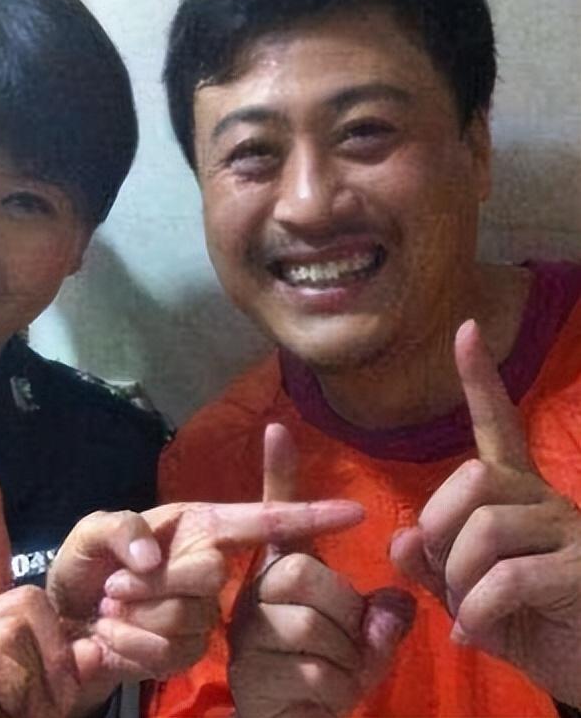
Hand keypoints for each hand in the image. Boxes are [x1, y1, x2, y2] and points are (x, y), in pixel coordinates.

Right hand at [0, 468, 80, 717]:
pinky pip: (0, 660)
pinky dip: (19, 690)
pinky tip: (3, 706)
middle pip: (28, 601)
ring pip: (17, 631)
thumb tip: (91, 648)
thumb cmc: (22, 715)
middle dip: (53, 647)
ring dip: (38, 675)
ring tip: (22, 705)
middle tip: (49, 693)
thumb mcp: (66, 686)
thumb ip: (81, 660)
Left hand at [48, 441, 365, 692]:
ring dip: (136, 615)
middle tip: (114, 585)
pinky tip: (114, 635)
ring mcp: (201, 613)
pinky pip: (172, 652)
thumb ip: (120, 529)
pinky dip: (132, 644)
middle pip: (209, 575)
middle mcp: (209, 565)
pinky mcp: (187, 652)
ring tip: (112, 606)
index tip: (354, 512)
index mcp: (199, 526)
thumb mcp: (92, 532)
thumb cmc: (85, 564)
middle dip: (155, 584)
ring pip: (189, 619)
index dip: (307, 514)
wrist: (67, 621)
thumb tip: (152, 557)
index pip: (262, 519)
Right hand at [229, 424, 415, 717]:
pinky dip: (338, 689)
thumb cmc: (327, 673)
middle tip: (350, 641)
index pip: (277, 515)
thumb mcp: (363, 639)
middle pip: (306, 576)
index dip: (279, 472)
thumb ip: (381, 616)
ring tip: (338, 671)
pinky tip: (323, 695)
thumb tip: (395, 603)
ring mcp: (247, 631)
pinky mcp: (249, 672)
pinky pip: (313, 670)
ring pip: (313, 627)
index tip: (278, 428)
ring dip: (347, 659)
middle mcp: (255, 591)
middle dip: (346, 613)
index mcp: (282, 571)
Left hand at [390, 319, 580, 706]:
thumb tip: (402, 539)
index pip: (498, 426)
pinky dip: (476, 612)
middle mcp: (546, 501)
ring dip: (458, 579)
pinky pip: (506, 580)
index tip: (466, 331)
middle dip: (440, 527)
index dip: (480, 381)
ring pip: (484, 528)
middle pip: (473, 477)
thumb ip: (432, 564)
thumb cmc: (532, 627)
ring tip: (466, 612)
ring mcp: (570, 533)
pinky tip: (475, 634)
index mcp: (518, 497)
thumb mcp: (468, 595)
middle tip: (445, 573)